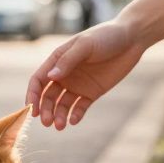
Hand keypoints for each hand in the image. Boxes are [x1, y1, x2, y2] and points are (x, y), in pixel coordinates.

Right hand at [25, 20, 144, 129]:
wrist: (131, 39)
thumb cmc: (106, 36)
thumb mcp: (85, 45)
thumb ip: (68, 61)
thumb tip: (50, 77)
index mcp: (58, 60)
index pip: (39, 80)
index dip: (33, 95)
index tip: (31, 109)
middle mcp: (65, 74)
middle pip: (48, 96)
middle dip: (45, 109)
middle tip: (47, 122)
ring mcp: (78, 85)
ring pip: (62, 104)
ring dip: (58, 115)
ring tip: (60, 126)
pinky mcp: (92, 93)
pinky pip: (79, 107)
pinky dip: (75, 115)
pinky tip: (73, 121)